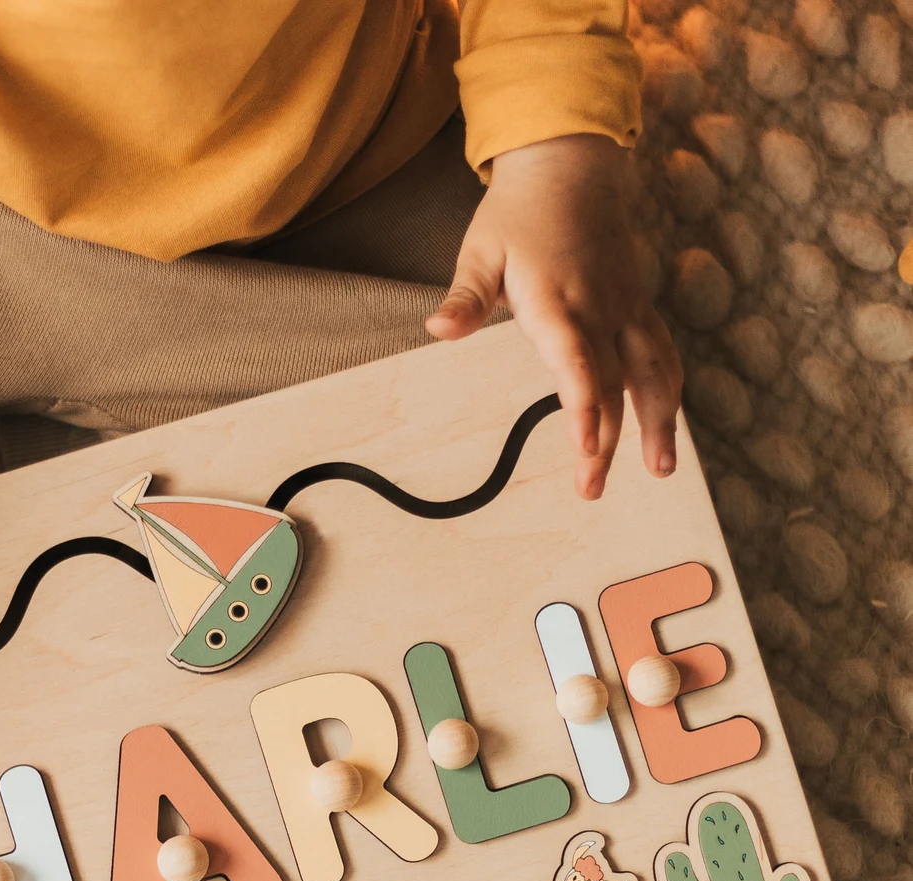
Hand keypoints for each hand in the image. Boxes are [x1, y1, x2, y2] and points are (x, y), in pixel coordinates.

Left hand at [426, 133, 682, 499]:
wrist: (571, 166)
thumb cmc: (516, 215)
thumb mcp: (480, 252)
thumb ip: (464, 298)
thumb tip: (438, 328)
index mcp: (556, 300)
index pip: (575, 362)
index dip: (583, 405)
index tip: (583, 446)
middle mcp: (599, 308)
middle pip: (613, 382)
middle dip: (605, 440)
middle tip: (590, 489)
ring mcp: (626, 307)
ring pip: (653, 370)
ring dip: (659, 422)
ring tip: (660, 470)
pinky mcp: (638, 306)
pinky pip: (661, 354)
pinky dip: (667, 393)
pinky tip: (665, 430)